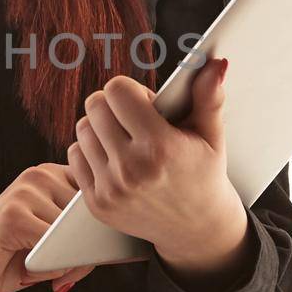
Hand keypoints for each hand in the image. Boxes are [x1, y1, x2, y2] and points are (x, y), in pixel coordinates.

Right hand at [0, 163, 98, 291]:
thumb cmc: (3, 260)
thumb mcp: (48, 242)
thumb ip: (78, 237)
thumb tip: (113, 245)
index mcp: (50, 174)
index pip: (99, 195)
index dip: (102, 230)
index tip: (102, 252)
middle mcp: (38, 175)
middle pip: (91, 217)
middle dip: (88, 252)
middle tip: (66, 272)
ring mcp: (24, 193)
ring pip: (76, 235)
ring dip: (67, 263)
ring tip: (40, 269)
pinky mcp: (13, 217)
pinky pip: (55, 249)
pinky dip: (48, 269)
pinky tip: (26, 269)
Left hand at [66, 59, 248, 272]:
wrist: (195, 229)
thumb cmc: (203, 174)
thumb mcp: (211, 136)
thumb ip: (209, 97)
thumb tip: (216, 62)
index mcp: (160, 147)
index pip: (116, 90)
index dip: (130, 91)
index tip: (144, 104)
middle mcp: (131, 169)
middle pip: (95, 105)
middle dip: (113, 105)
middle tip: (134, 120)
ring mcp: (111, 189)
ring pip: (82, 128)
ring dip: (100, 128)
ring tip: (125, 140)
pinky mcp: (96, 203)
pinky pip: (75, 155)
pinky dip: (90, 151)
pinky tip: (114, 158)